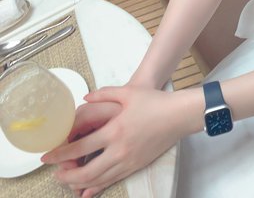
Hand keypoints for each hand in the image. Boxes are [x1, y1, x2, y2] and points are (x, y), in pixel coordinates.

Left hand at [42, 85, 198, 197]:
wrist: (178, 116)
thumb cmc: (154, 102)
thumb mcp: (127, 92)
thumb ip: (103, 94)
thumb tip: (84, 97)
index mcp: (114, 130)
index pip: (81, 148)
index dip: (61, 154)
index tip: (48, 156)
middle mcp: (119, 150)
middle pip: (86, 171)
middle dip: (67, 175)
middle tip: (55, 174)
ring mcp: (128, 161)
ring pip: (99, 179)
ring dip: (79, 183)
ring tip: (67, 182)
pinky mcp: (136, 166)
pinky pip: (112, 180)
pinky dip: (97, 187)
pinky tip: (88, 190)